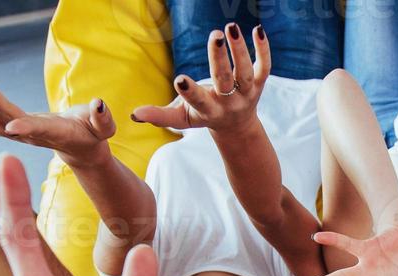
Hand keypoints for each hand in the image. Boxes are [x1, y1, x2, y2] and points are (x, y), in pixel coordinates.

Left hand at [0, 71, 114, 169]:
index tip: (9, 126)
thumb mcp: (103, 127)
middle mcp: (32, 136)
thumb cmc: (94, 134)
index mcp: (54, 133)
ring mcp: (20, 135)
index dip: (26, 127)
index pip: (39, 129)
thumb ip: (103, 119)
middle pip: (3, 122)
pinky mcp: (13, 131)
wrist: (83, 150)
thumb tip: (99, 105)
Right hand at [132, 23, 269, 135]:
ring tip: (231, 27)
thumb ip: (159, 116)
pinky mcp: (259, 83)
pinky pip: (264, 66)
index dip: (190, 92)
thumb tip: (134, 115)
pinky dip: (264, 49)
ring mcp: (246, 93)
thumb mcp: (181, 118)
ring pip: (245, 72)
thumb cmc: (202, 116)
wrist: (237, 127)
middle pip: (225, 80)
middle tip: (214, 35)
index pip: (199, 101)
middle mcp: (229, 103)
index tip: (180, 79)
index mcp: (208, 111)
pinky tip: (258, 29)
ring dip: (240, 49)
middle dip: (219, 60)